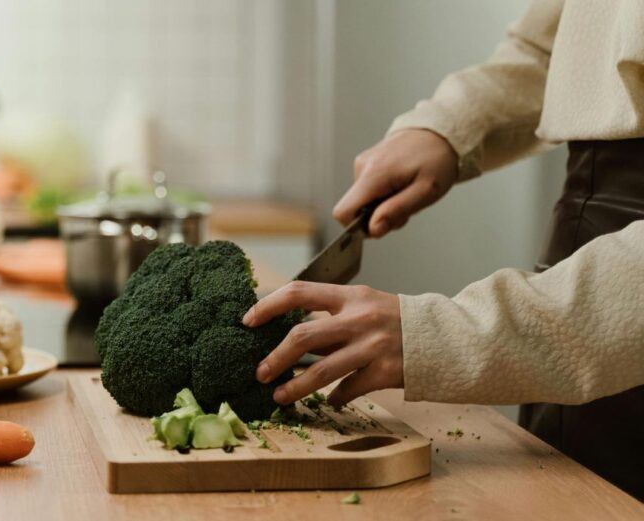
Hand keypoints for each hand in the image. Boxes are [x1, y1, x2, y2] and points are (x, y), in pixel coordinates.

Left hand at [242, 281, 402, 406]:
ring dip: (295, 387)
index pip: (299, 292)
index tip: (248, 320)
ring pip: (321, 371)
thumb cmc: (396, 320)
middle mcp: (359, 318)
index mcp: (350, 296)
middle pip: (303, 337)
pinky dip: (334, 398)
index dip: (268, 305)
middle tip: (259, 372)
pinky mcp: (385, 372)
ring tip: (279, 396)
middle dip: (275, 358)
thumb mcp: (365, 305)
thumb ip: (331, 317)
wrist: (446, 337)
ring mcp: (373, 346)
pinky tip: (329, 402)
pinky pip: (348, 390)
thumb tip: (288, 335)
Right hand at [333, 128, 458, 237]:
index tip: (383, 225)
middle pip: (356, 209)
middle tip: (406, 206)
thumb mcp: (425, 192)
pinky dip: (384, 194)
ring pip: (363, 200)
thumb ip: (396, 211)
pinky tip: (402, 184)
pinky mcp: (366, 162)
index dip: (358, 227)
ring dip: (384, 204)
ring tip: (407, 192)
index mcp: (374, 175)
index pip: (343, 212)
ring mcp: (363, 163)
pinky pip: (368, 189)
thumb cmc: (437, 160)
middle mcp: (362, 167)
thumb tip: (372, 229)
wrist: (440, 132)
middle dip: (379, 216)